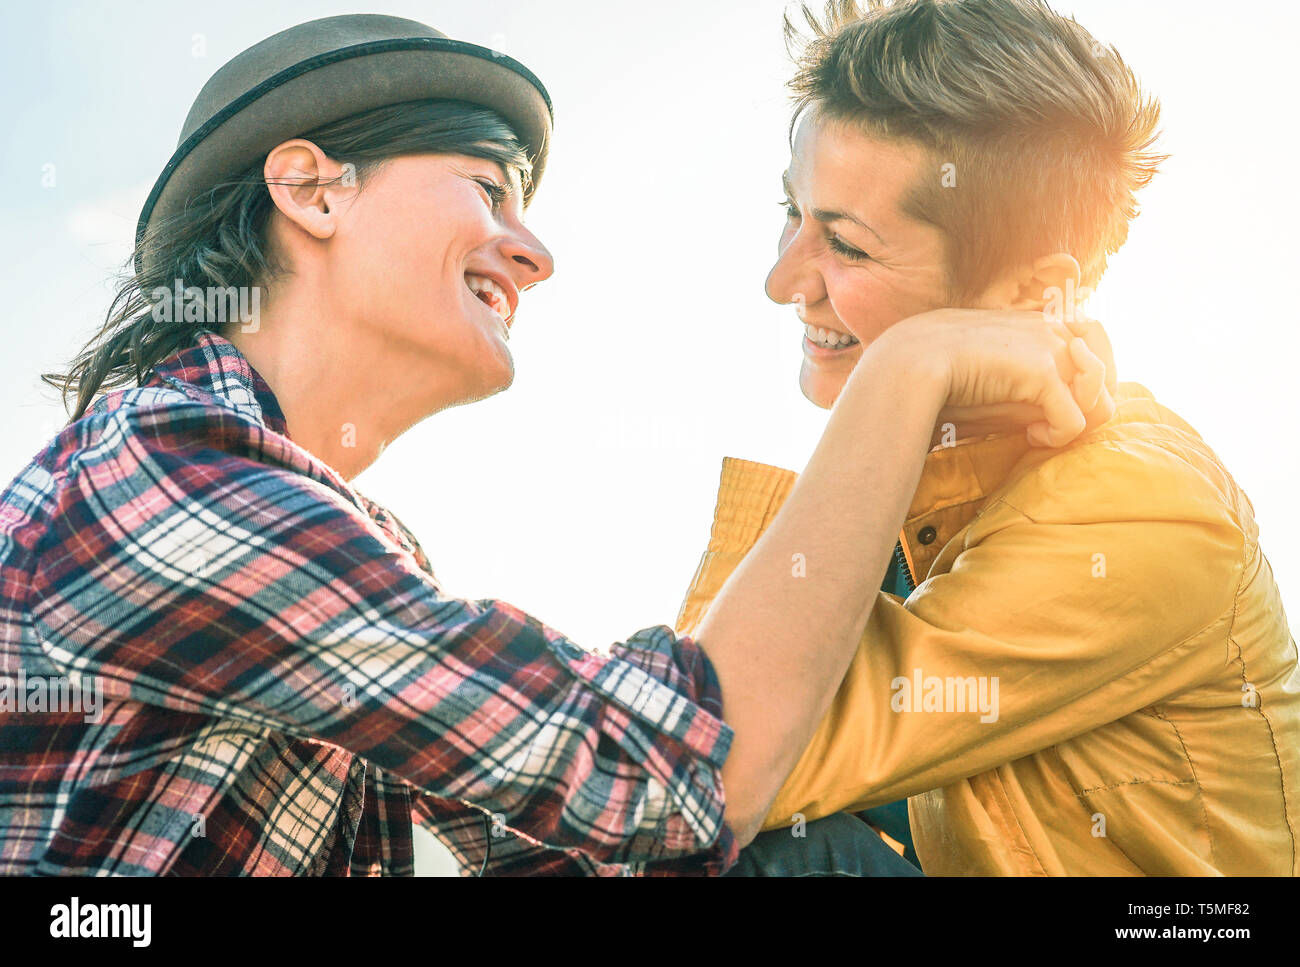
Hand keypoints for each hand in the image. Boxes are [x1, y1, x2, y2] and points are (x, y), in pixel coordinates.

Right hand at [871, 308, 1114, 448]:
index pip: (1097, 340)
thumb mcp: (996, 370)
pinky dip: (1056, 437)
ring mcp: (1052, 346)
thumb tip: (1072, 410)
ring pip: (1101, 399)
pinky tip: (1030, 436)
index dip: (1091, 377)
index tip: (1061, 404)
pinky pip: (1076, 421)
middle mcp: (1054, 328)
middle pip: (1108, 371)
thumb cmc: (942, 372)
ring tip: (1039, 430)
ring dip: (1075, 423)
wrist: (909, 364)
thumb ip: (1033, 379)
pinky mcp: (1043, 372)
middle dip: (1092, 405)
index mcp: (1041, 319)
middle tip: (1055, 425)